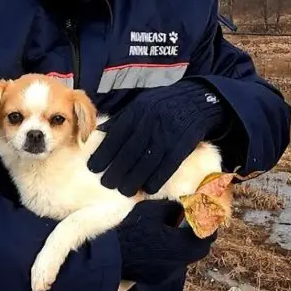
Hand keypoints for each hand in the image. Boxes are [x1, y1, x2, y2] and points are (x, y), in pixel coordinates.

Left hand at [88, 81, 228, 196]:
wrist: (196, 99)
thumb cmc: (163, 104)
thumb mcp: (140, 104)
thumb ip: (120, 120)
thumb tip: (97, 133)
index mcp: (137, 112)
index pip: (116, 136)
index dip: (103, 154)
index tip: (93, 168)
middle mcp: (150, 123)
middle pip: (129, 152)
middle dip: (116, 170)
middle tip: (106, 183)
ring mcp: (167, 134)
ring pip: (147, 162)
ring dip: (134, 179)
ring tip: (124, 191)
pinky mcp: (182, 145)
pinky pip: (168, 165)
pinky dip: (157, 179)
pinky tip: (148, 188)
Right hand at [117, 200, 215, 284]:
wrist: (110, 256)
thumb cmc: (132, 230)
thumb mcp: (152, 210)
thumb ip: (173, 207)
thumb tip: (182, 207)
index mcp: (183, 245)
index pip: (207, 235)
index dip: (209, 223)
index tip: (204, 214)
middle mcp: (180, 262)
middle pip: (199, 249)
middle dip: (199, 235)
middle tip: (192, 223)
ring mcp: (169, 273)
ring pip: (185, 258)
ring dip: (184, 245)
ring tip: (173, 232)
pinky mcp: (157, 278)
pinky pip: (171, 264)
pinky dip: (170, 254)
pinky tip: (159, 245)